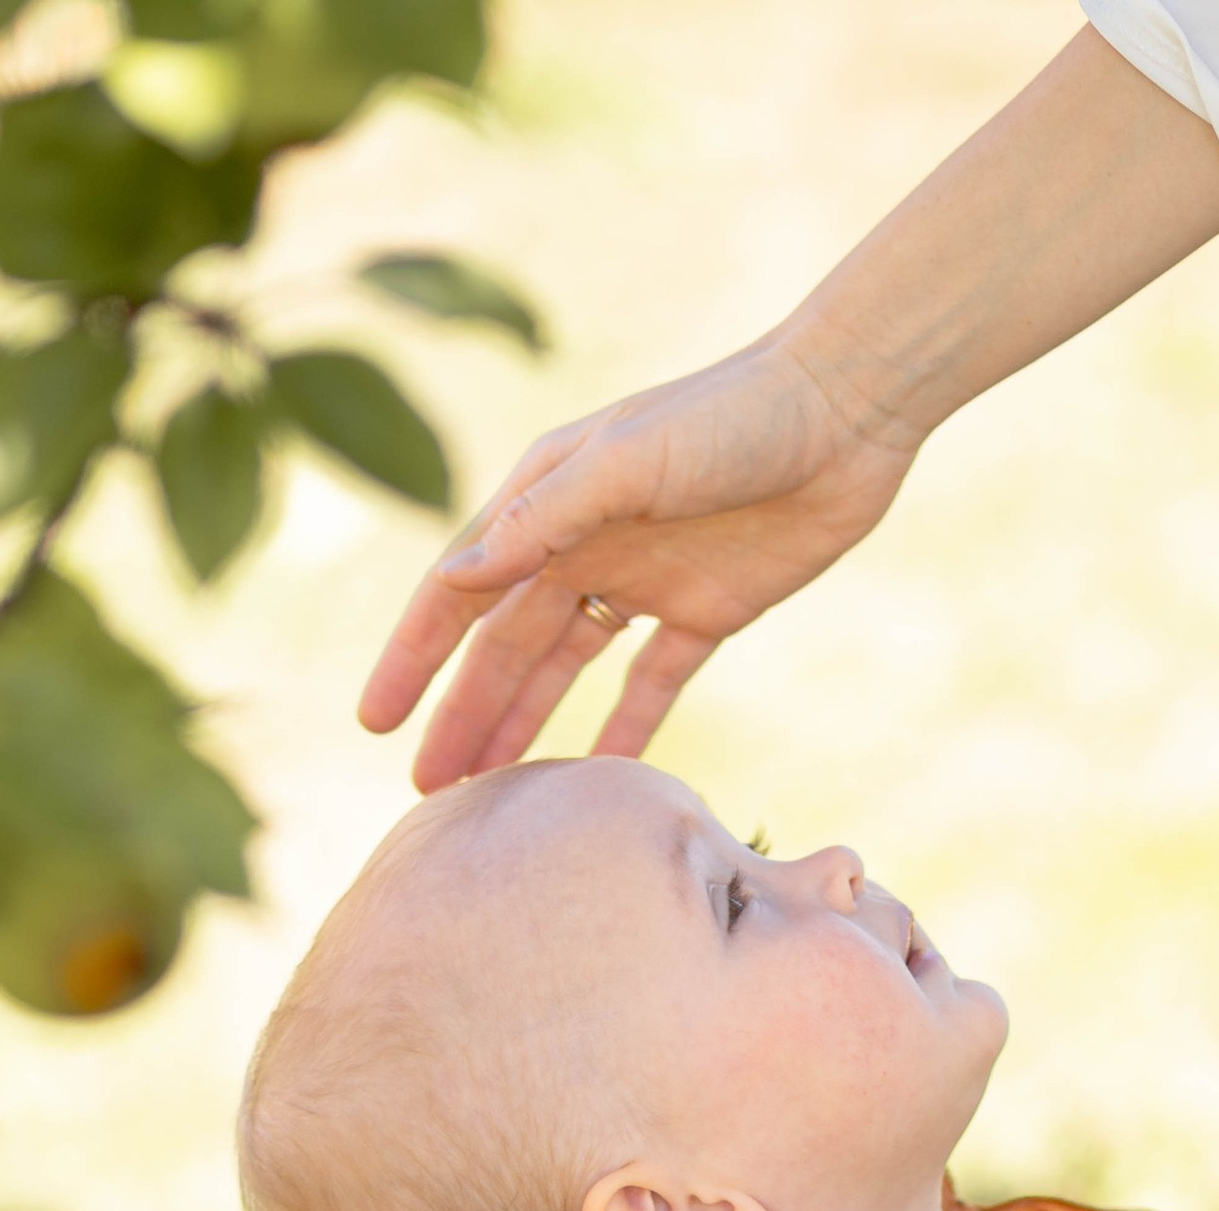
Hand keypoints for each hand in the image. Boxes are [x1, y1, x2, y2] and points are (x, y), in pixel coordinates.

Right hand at [358, 339, 916, 786]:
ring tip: (489, 792)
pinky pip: (652, 682)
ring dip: (526, 727)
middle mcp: (584, 539)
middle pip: (504, 645)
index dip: (412, 658)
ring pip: (565, 670)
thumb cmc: (731, 419)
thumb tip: (453, 580)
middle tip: (425, 791)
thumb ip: (543, 522)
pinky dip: (626, 729)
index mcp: (547, 499)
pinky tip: (600, 781)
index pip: (459, 591)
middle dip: (461, 714)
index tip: (373, 722)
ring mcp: (644, 578)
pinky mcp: (707, 610)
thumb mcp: (626, 462)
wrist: (845, 411)